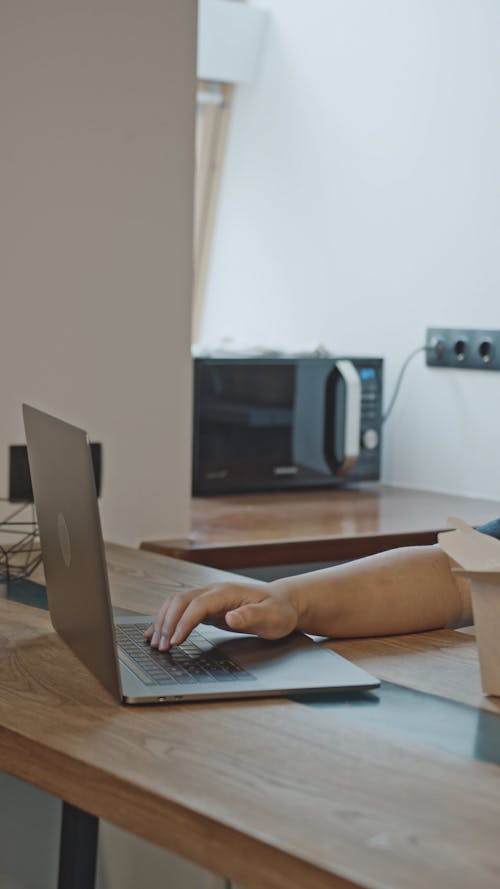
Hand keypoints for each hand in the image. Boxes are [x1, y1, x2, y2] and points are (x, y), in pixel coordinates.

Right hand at [144, 580, 298, 650]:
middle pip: (180, 601)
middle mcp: (214, 591)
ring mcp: (208, 598)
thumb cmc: (278, 610)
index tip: (174, 641)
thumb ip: (251, 616)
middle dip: (167, 623)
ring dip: (163, 621)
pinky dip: (166, 620)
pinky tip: (156, 632)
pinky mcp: (207, 608)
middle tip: (160, 647)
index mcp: (227, 592)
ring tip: (155, 644)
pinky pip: (180, 610)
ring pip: (176, 604)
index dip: (184, 622)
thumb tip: (231, 617)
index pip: (197, 604)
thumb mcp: (272, 617)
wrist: (283, 602)